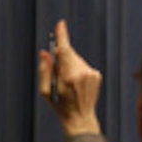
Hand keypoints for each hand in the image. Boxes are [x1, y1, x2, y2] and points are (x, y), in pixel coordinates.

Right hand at [38, 20, 101, 135]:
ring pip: (76, 59)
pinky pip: (82, 65)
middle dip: (60, 56)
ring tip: (67, 82)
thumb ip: (45, 70)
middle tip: (57, 72)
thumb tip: (45, 52)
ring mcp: (92, 73)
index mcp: (68, 76)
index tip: (61, 24)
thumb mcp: (46, 91)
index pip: (64, 51)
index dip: (62, 36)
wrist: (81, 118)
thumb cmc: (60, 105)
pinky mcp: (97, 75)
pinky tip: (76, 82)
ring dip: (69, 64)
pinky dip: (77, 69)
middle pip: (69, 53)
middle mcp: (83, 72)